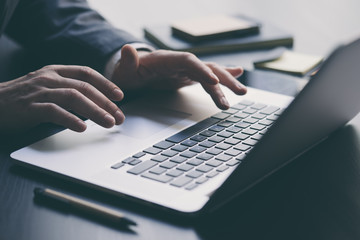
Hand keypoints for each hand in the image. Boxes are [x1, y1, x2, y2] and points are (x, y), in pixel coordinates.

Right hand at [0, 65, 124, 133]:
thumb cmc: (21, 98)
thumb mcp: (46, 87)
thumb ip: (67, 90)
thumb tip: (94, 104)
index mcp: (54, 71)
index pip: (86, 72)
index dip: (105, 83)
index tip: (119, 95)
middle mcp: (49, 78)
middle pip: (84, 87)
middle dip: (106, 102)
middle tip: (119, 116)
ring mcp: (38, 92)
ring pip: (73, 98)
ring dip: (95, 111)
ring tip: (108, 122)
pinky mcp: (29, 107)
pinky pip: (54, 111)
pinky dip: (70, 119)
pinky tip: (82, 128)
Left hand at [111, 44, 246, 109]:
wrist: (132, 73)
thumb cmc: (128, 73)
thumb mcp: (123, 71)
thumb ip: (127, 62)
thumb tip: (125, 49)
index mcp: (166, 60)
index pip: (188, 61)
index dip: (201, 70)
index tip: (213, 81)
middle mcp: (180, 63)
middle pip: (205, 67)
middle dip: (222, 79)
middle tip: (238, 92)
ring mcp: (186, 70)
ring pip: (211, 73)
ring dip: (227, 82)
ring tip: (242, 91)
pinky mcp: (188, 77)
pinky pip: (208, 76)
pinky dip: (222, 76)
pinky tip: (236, 75)